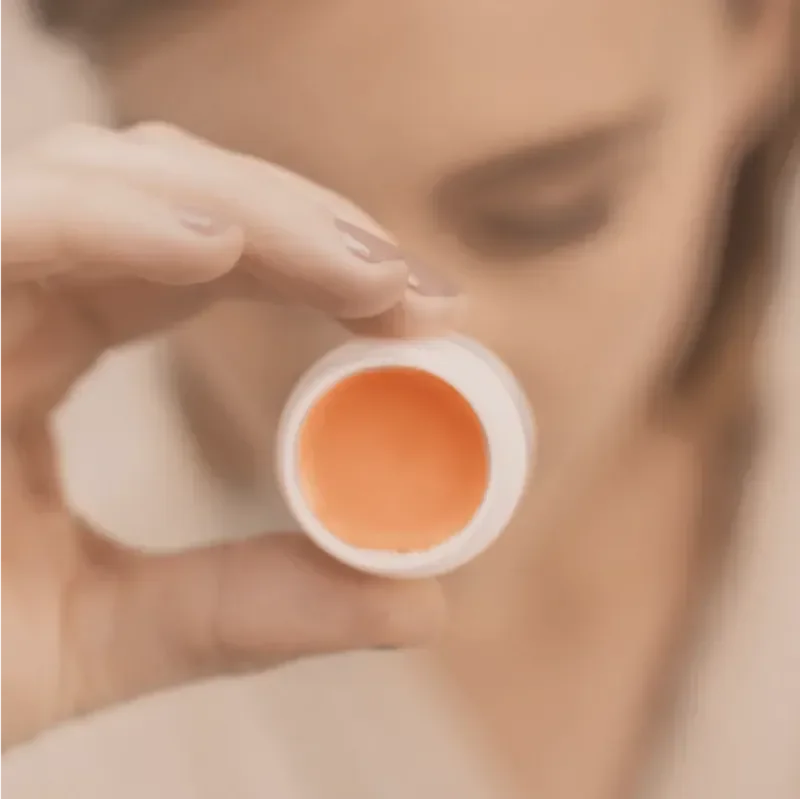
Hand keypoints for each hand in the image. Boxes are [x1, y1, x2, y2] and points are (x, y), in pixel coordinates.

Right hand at [0, 123, 449, 750]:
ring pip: (108, 176)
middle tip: (414, 286)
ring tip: (364, 272)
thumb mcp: (106, 634)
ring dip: (252, 209)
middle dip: (306, 224)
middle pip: (174, 194)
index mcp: (44, 343)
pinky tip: (217, 248)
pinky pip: (13, 220)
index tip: (425, 310)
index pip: (202, 256)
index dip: (321, 267)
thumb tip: (420, 603)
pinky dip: (114, 217)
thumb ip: (252, 608)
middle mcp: (4, 292)